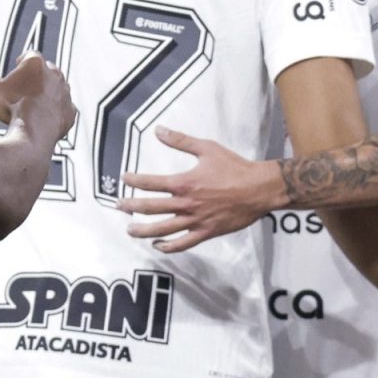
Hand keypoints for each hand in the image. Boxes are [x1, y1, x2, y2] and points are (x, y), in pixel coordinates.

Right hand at [0, 53, 73, 144]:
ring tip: (35, 103)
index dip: (22, 62)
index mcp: (36, 63)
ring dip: (49, 92)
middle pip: (47, 69)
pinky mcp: (71, 111)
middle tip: (25, 86)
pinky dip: (57, 111)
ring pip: (58, 87)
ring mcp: (66, 93)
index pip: (30, 55)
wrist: (34, 133)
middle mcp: (55, 74)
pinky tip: (46, 118)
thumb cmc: (11, 107)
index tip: (16, 68)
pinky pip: (65, 108)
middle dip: (38, 75)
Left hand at [118, 128, 283, 252]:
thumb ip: (181, 141)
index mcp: (184, 183)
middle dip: (131, 207)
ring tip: (130, 230)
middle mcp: (186, 204)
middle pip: (151, 208)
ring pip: (162, 230)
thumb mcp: (207, 148)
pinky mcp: (206, 232)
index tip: (123, 179)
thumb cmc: (234, 167)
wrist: (259, 189)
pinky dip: (168, 247)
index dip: (134, 181)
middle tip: (119, 206)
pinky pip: (183, 244)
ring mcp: (195, 220)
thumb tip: (158, 130)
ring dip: (143, 231)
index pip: (151, 183)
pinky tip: (158, 246)